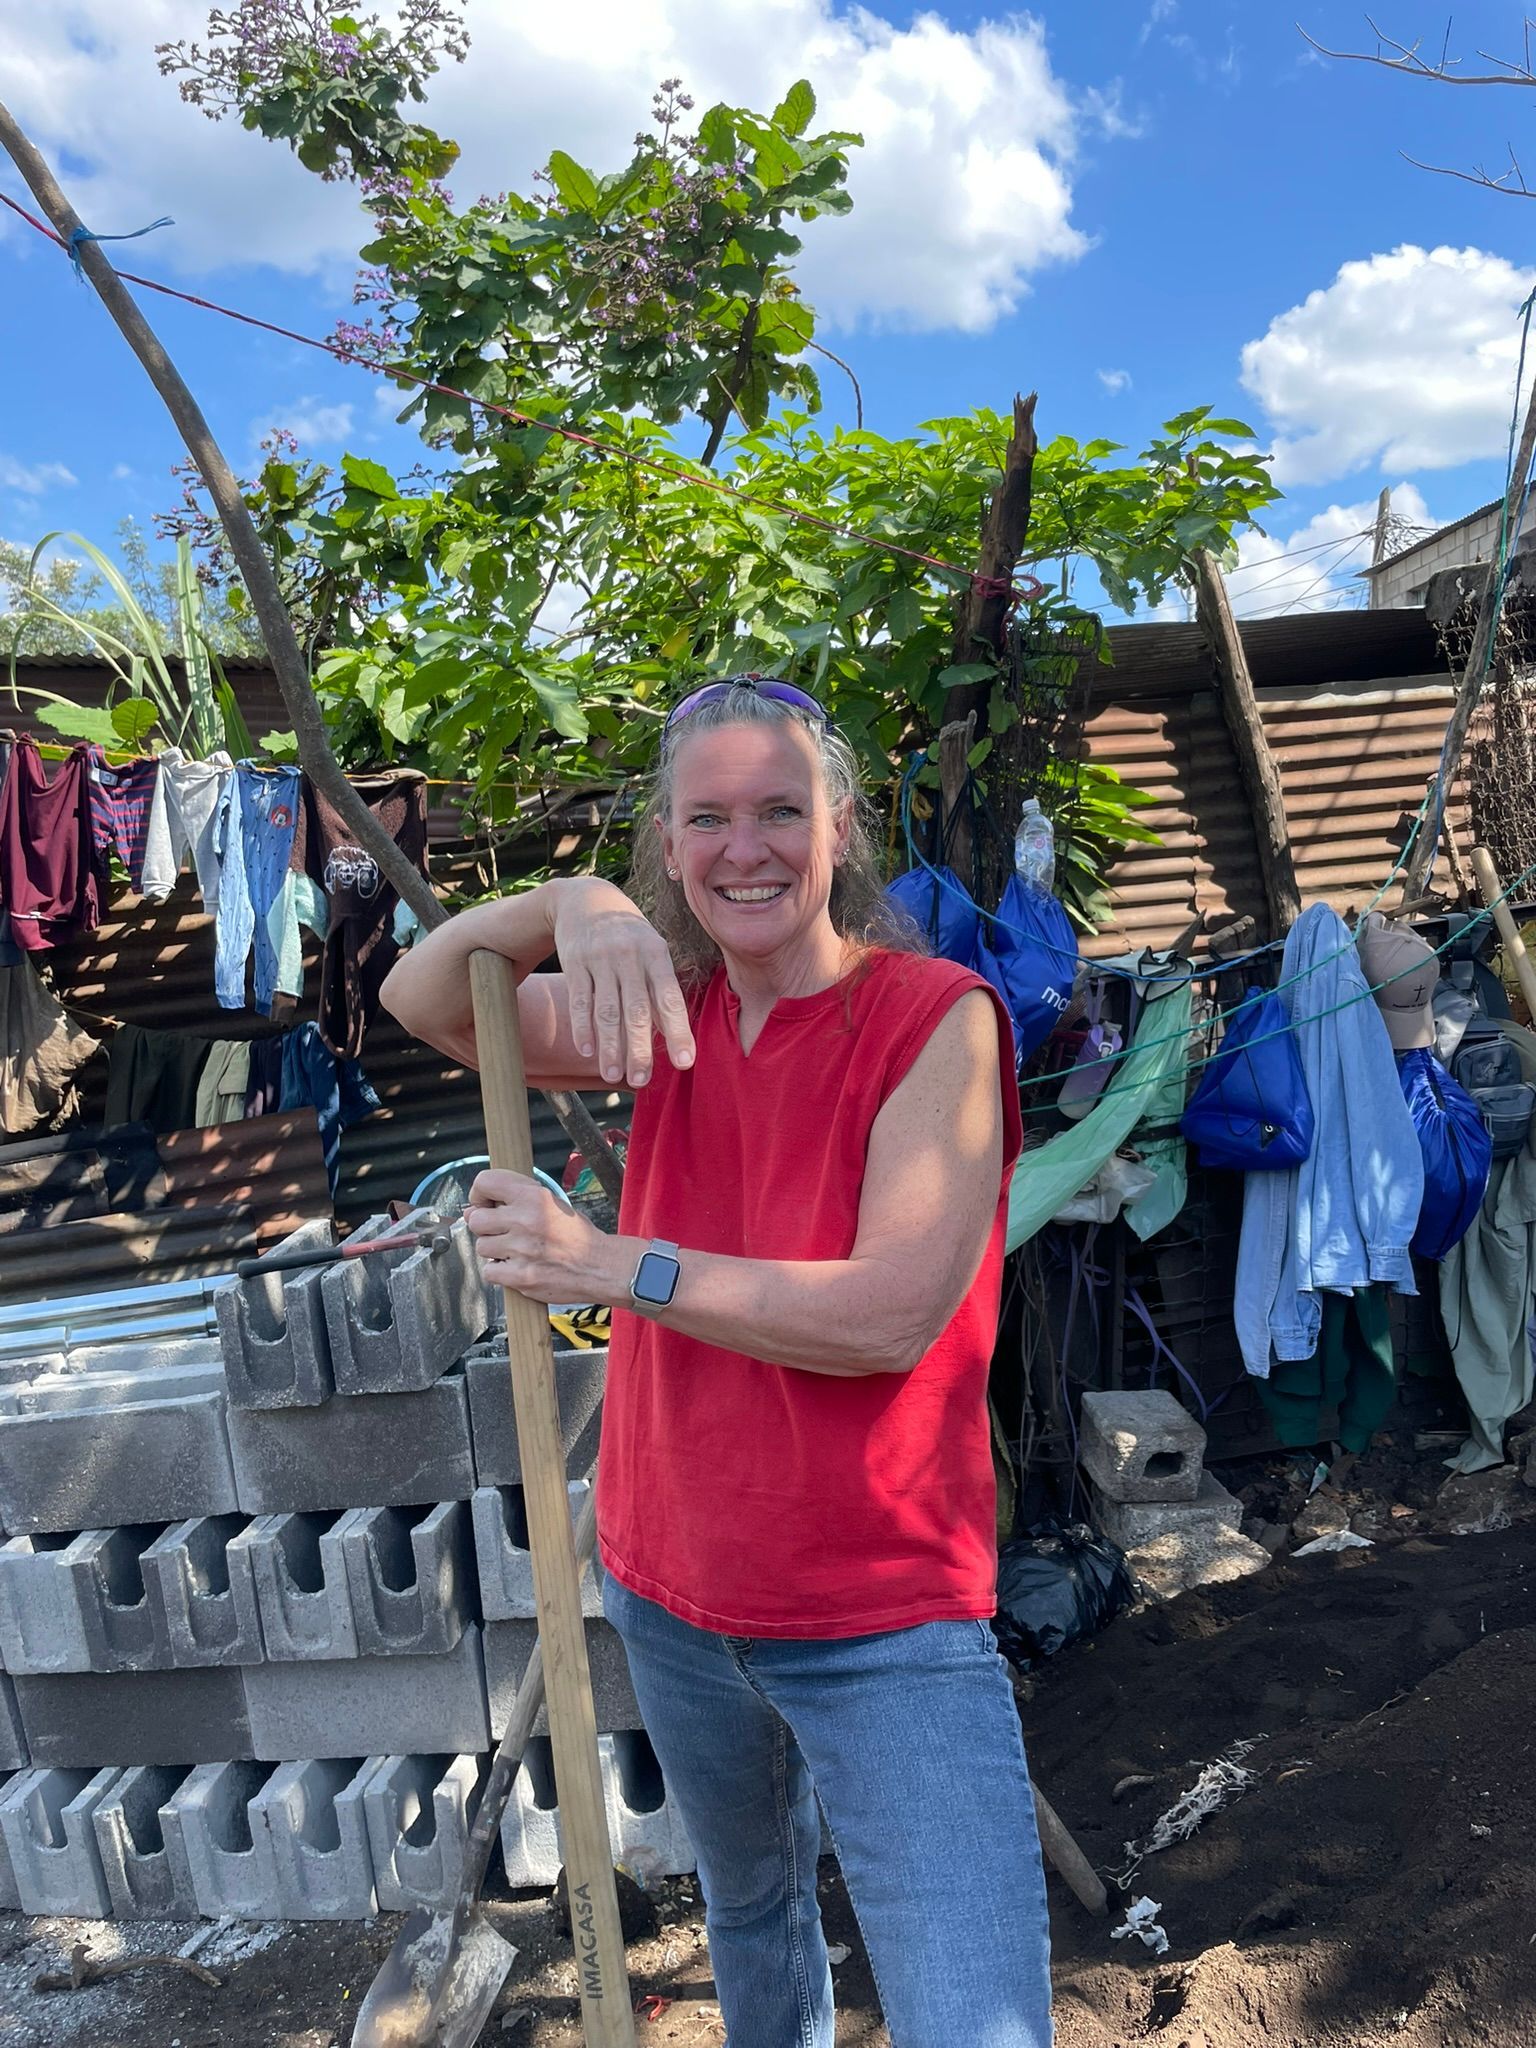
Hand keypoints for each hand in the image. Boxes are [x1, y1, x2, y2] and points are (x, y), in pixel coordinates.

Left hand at [465, 1168, 625, 1304]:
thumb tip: (471, 1210)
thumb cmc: (577, 1235)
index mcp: (533, 1197)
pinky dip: (499, 1272)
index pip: (486, 1182)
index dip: (479, 1193)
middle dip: (485, 1227)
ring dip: (494, 1251)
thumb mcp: (552, 1203)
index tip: (482, 1203)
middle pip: (476, 1220)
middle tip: (502, 1232)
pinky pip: (489, 1272)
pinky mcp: (520, 1277)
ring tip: (516, 1251)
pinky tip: (516, 1267)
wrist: (600, 1266)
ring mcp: (521, 1250)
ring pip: (481, 1247)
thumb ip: (516, 1200)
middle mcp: (525, 1220)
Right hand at [551, 878, 694, 1088]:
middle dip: (639, 1048)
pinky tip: (587, 1050)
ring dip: (609, 1046)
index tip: (684, 1063)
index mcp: (657, 955)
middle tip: (641, 1080)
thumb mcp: (652, 951)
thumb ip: (660, 989)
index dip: (677, 1032)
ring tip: (613, 1074)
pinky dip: (582, 1027)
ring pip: (606, 1010)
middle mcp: (630, 956)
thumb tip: (671, 1037)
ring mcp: (600, 958)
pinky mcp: (574, 961)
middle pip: (636, 1009)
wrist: (586, 898)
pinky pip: (579, 1000)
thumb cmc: (630, 937)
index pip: (670, 999)